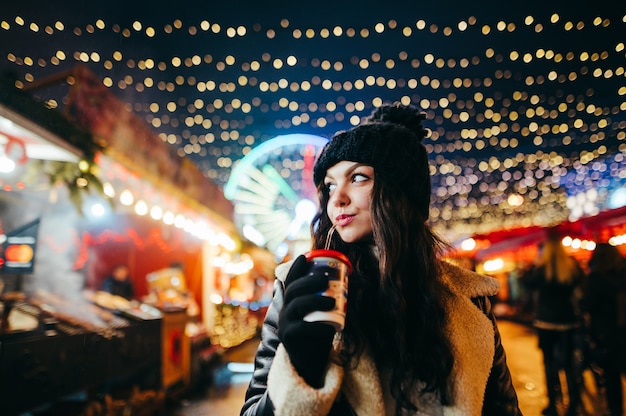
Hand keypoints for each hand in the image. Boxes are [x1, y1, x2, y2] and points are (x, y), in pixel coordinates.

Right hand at [278, 254, 335, 387]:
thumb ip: (328, 298)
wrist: (311, 360)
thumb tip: (348, 278)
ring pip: (296, 306)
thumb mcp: (322, 313)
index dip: (296, 268)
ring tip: (333, 301)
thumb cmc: (319, 333)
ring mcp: (285, 324)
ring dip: (315, 300)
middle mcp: (285, 311)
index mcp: (292, 302)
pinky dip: (317, 328)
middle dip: (308, 281)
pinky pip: (301, 329)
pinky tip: (330, 329)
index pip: (291, 282)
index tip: (305, 257)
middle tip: (326, 279)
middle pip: (293, 291)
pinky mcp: (289, 338)